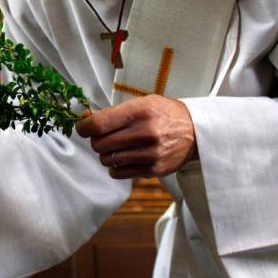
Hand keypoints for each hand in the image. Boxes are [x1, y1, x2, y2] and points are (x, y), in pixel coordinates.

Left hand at [75, 94, 197, 177]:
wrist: (195, 131)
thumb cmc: (164, 114)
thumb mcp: (141, 103)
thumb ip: (113, 113)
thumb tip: (84, 120)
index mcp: (139, 111)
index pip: (98, 124)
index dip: (83, 127)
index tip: (82, 128)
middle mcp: (144, 133)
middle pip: (99, 144)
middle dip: (96, 141)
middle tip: (104, 136)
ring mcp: (148, 154)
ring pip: (107, 160)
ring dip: (106, 154)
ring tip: (117, 146)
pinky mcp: (151, 169)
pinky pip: (117, 173)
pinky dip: (115, 167)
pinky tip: (124, 158)